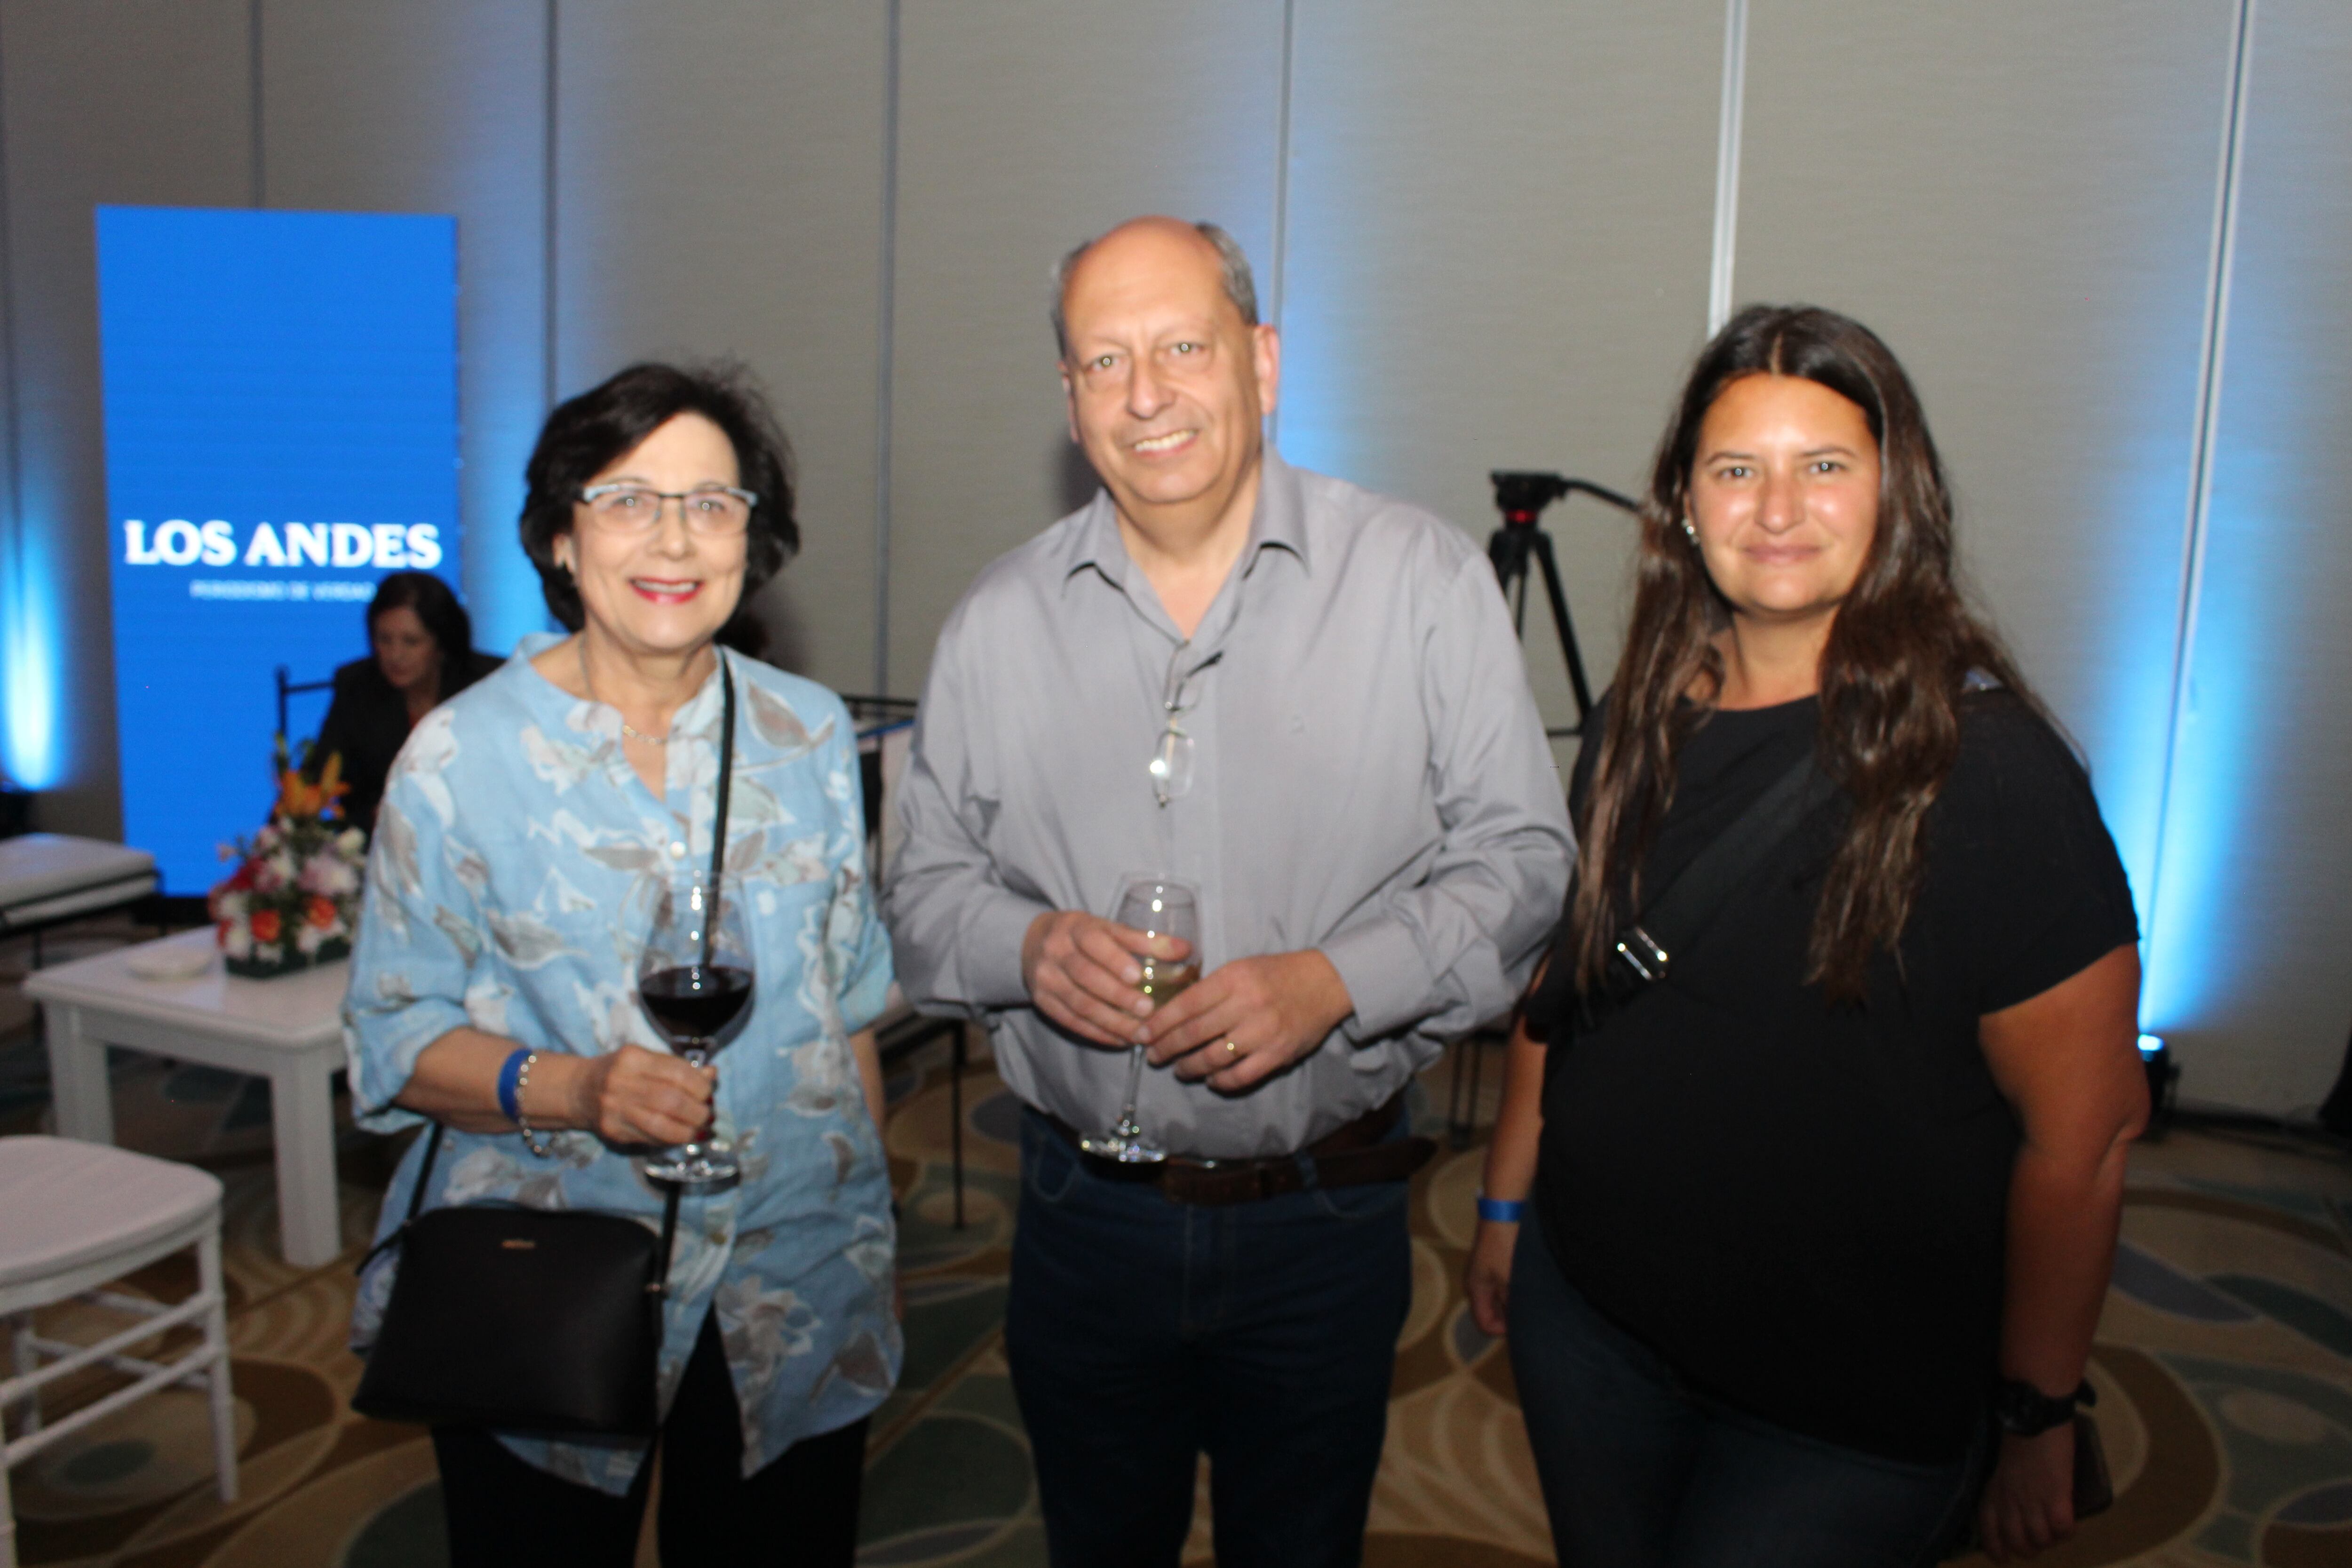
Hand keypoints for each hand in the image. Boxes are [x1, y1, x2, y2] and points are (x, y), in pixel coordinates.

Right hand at [552, 1043, 715, 1147]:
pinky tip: (678, 1135)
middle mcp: (621, 1082)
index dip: (700, 1086)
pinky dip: (670, 1139)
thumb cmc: (621, 1072)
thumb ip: (678, 1067)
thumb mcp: (647, 1060)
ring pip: (661, 1125)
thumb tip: (712, 1075)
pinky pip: (649, 1139)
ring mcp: (614, 1108)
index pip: (677, 1073)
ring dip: (688, 1131)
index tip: (708, 1092)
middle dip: (697, 1111)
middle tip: (706, 1115)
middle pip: (672, 1101)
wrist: (579, 1090)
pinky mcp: (612, 1130)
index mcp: (633, 1058)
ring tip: (697, 1129)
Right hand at [1022, 909, 1186, 1046]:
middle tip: (1148, 1011)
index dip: (1115, 960)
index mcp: (1075, 927)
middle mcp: (1055, 952)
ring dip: (1112, 1022)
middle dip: (1118, 996)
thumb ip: (1143, 940)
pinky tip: (1121, 1040)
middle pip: (1086, 976)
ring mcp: (1045, 979)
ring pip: (1079, 1004)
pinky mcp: (1043, 1002)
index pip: (1093, 943)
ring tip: (1140, 1033)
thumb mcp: (1107, 928)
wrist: (1033, 942)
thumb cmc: (1083, 935)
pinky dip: (1098, 1033)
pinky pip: (1071, 1022)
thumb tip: (1185, 950)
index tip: (1139, 977)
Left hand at [1141, 949, 1352, 1092]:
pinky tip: (1210, 1079)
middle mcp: (1247, 1005)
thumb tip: (1171, 1012)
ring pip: (1213, 1057)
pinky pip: (1240, 1076)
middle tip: (1152, 1055)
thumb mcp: (1241, 968)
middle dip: (1166, 1047)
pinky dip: (1220, 1081)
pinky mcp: (1278, 1054)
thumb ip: (1210, 989)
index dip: (1159, 1023)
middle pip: (1194, 1033)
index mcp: (1234, 978)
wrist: (1325, 983)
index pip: (1186, 1004)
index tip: (1142, 1033)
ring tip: (1179, 1068)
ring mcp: (1263, 1032)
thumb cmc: (1276, 974)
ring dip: (1189, 1066)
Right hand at [1465, 1218, 1517, 1336]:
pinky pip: (1501, 1286)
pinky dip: (1513, 1290)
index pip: (1484, 1324)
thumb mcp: (1510, 1280)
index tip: (1522, 1322)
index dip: (1503, 1330)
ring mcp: (1483, 1273)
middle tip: (1528, 1311)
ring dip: (1512, 1302)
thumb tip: (1519, 1321)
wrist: (1503, 1213)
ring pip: (1497, 1299)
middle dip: (1508, 1316)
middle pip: (1490, 1313)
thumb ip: (1512, 1303)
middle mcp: (1475, 1284)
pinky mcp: (1493, 1263)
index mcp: (1476, 1290)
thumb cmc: (1505, 1247)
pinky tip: (1526, 1283)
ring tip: (1529, 1296)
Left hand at [1977, 1425, 2076, 1561]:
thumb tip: (2021, 1502)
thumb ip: (2008, 1485)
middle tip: (2043, 1538)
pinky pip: (2063, 1531)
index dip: (1996, 1549)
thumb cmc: (2021, 1435)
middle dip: (2031, 1548)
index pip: (1989, 1531)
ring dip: (2052, 1539)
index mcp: (1995, 1491)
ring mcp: (2032, 1503)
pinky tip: (2072, 1522)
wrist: (2035, 1418)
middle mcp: (2010, 1502)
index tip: (2004, 1558)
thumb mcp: (2005, 1464)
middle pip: (2019, 1544)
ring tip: (2058, 1528)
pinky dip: (2069, 1531)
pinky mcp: (2056, 1499)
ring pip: (2041, 1541)